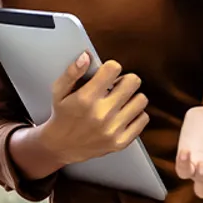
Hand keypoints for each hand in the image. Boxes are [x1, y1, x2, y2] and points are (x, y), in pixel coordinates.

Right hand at [34, 53, 150, 166]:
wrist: (61, 146)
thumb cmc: (62, 115)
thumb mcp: (59, 91)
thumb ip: (72, 72)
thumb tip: (86, 56)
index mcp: (85, 98)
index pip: (113, 68)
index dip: (110, 68)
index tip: (106, 75)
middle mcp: (101, 114)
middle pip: (133, 81)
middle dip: (125, 81)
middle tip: (115, 88)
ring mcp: (112, 129)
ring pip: (141, 100)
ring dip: (132, 98)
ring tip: (120, 102)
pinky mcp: (120, 142)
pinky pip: (143, 119)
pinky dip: (136, 115)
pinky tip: (124, 115)